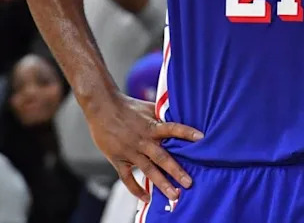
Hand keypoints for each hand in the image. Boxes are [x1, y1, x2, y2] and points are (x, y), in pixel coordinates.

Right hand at [86, 93, 203, 201]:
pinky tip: (147, 198)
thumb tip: (182, 115)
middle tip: (189, 183)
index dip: (186, 132)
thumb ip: (163, 115)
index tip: (201, 138)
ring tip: (174, 195)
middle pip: (162, 157)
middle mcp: (143, 140)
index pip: (172, 128)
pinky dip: (136, 189)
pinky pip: (127, 177)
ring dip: (161, 183)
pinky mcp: (118, 158)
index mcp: (151, 126)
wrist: (102, 107)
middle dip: (176, 171)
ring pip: (148, 170)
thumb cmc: (127, 106)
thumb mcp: (148, 107)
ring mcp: (130, 151)